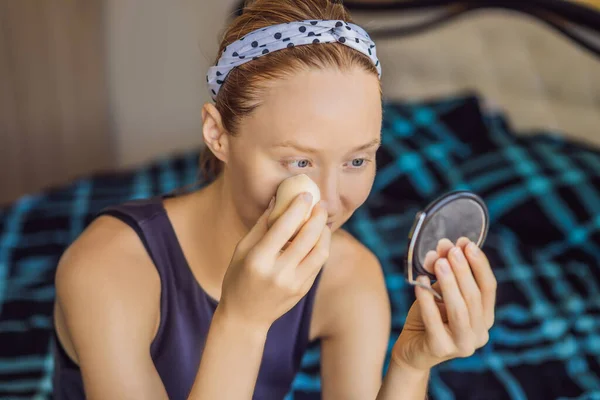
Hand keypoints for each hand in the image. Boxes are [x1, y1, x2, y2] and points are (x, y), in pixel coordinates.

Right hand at [217, 192, 330, 331]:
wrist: (245, 317)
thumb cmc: (238, 278)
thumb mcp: (242, 250)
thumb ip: (261, 226)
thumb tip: (277, 200)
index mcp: (259, 260)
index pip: (284, 227)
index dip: (298, 208)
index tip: (306, 195)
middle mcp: (278, 272)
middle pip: (307, 237)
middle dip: (317, 217)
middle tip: (320, 204)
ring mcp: (294, 284)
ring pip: (320, 252)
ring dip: (324, 232)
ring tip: (321, 220)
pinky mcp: (303, 290)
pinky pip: (318, 263)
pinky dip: (321, 246)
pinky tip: (318, 236)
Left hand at [392, 237, 496, 370]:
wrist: (411, 349)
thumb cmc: (429, 317)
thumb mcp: (438, 292)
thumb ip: (444, 271)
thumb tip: (445, 244)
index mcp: (485, 317)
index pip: (489, 287)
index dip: (479, 264)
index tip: (467, 243)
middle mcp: (480, 333)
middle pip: (474, 296)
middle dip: (463, 270)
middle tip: (451, 250)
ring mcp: (463, 345)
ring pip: (460, 310)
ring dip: (449, 283)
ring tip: (439, 263)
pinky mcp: (441, 349)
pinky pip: (434, 321)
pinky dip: (427, 300)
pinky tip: (420, 283)